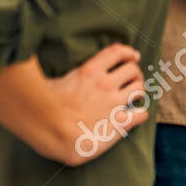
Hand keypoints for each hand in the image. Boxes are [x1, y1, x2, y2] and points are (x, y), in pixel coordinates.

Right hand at [0, 44, 148, 166]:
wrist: (53, 133)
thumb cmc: (44, 110)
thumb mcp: (51, 82)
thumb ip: (61, 74)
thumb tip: (49, 66)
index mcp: (90, 71)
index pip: (117, 52)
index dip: (128, 53)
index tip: (132, 56)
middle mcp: (106, 84)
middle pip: (133, 70)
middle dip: (134, 74)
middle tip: (131, 80)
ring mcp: (113, 103)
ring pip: (139, 88)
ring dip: (139, 91)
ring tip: (134, 97)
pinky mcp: (118, 122)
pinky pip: (141, 114)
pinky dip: (141, 114)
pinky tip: (136, 116)